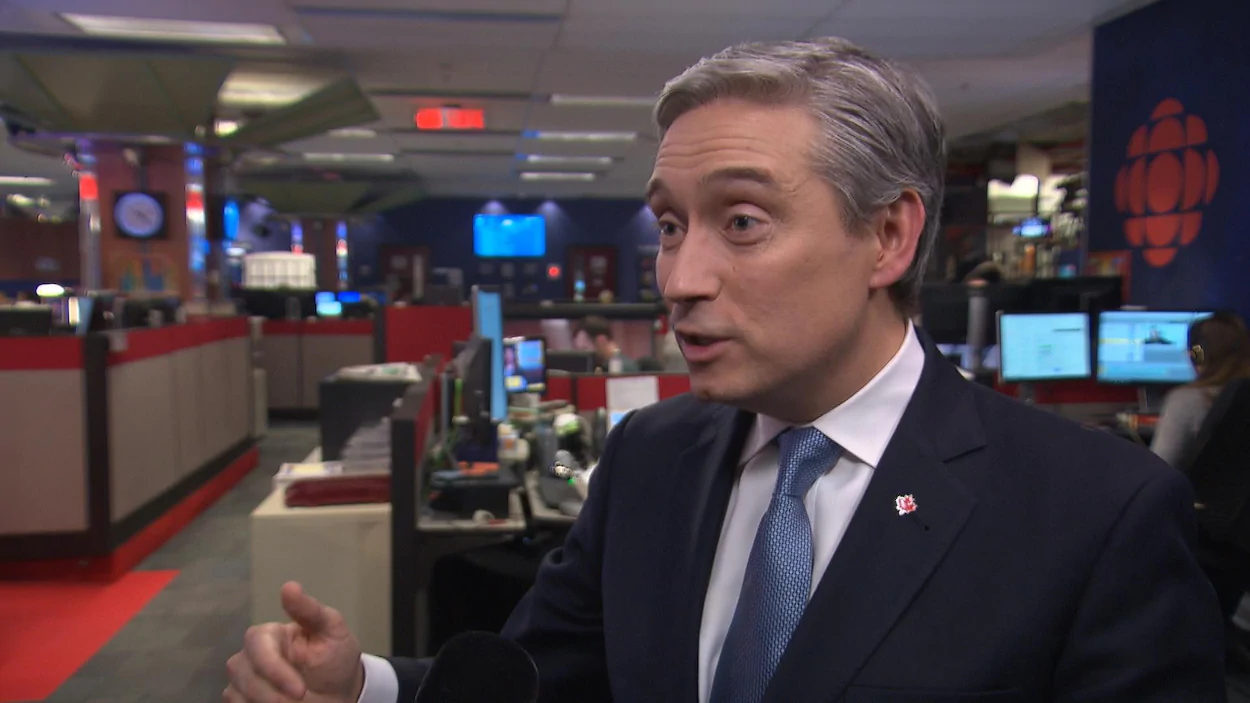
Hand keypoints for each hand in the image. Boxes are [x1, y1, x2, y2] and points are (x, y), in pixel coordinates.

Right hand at [224, 582, 364, 702]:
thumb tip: (289, 586)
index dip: (276, 671)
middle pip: (245, 676)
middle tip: (301, 701)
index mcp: (267, 635)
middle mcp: (247, 656)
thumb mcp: (331, 629)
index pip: (259, 649)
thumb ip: (309, 610)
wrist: (338, 689)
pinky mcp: (239, 700)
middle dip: (273, 694)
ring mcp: (241, 680)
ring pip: (238, 695)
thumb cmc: (334, 656)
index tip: (300, 691)